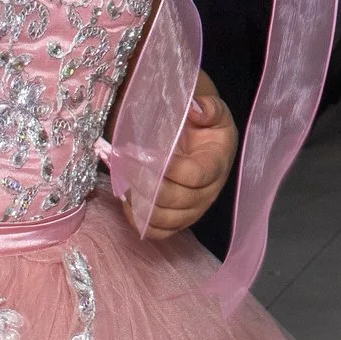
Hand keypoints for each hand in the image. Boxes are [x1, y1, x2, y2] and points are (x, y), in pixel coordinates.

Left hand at [136, 77, 239, 239]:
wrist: (204, 146)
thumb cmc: (205, 128)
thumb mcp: (214, 112)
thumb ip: (208, 108)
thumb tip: (194, 108)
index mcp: (216, 165)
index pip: (195, 175)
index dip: (170, 168)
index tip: (144, 154)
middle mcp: (207, 193)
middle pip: (176, 199)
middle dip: (147, 184)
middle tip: (124, 166)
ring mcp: (192, 211)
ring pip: (165, 219)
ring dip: (140, 203)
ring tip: (123, 182)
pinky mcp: (178, 221)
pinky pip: (158, 231)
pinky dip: (139, 221)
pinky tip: (128, 201)